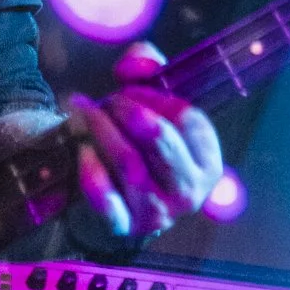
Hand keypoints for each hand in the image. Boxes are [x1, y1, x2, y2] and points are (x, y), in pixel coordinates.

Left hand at [67, 44, 222, 247]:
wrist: (123, 204)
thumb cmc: (144, 145)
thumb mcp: (154, 102)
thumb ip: (148, 67)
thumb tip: (135, 62)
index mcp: (207, 159)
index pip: (185, 117)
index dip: (153, 95)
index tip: (130, 87)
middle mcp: (189, 190)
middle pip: (157, 138)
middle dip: (127, 109)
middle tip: (107, 100)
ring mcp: (158, 213)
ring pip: (128, 161)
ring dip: (102, 128)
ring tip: (85, 111)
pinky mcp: (125, 227)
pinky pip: (105, 197)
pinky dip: (91, 169)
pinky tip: (83, 149)